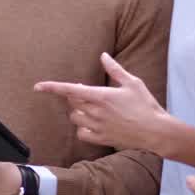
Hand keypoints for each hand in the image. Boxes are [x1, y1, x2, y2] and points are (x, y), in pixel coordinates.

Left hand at [34, 52, 169, 150]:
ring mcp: (98, 127)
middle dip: (75, 96)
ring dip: (78, 111)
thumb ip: (115, 69)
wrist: (156, 132)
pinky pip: (82, 134)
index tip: (38, 86)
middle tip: (88, 92)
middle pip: (72, 103)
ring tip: (92, 108)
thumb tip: (103, 56)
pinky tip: (92, 124)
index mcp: (101, 96)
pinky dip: (82, 128)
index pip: (70, 90)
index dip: (52, 87)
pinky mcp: (102, 139)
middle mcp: (96, 112)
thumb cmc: (146, 105)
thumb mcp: (132, 83)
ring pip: (75, 118)